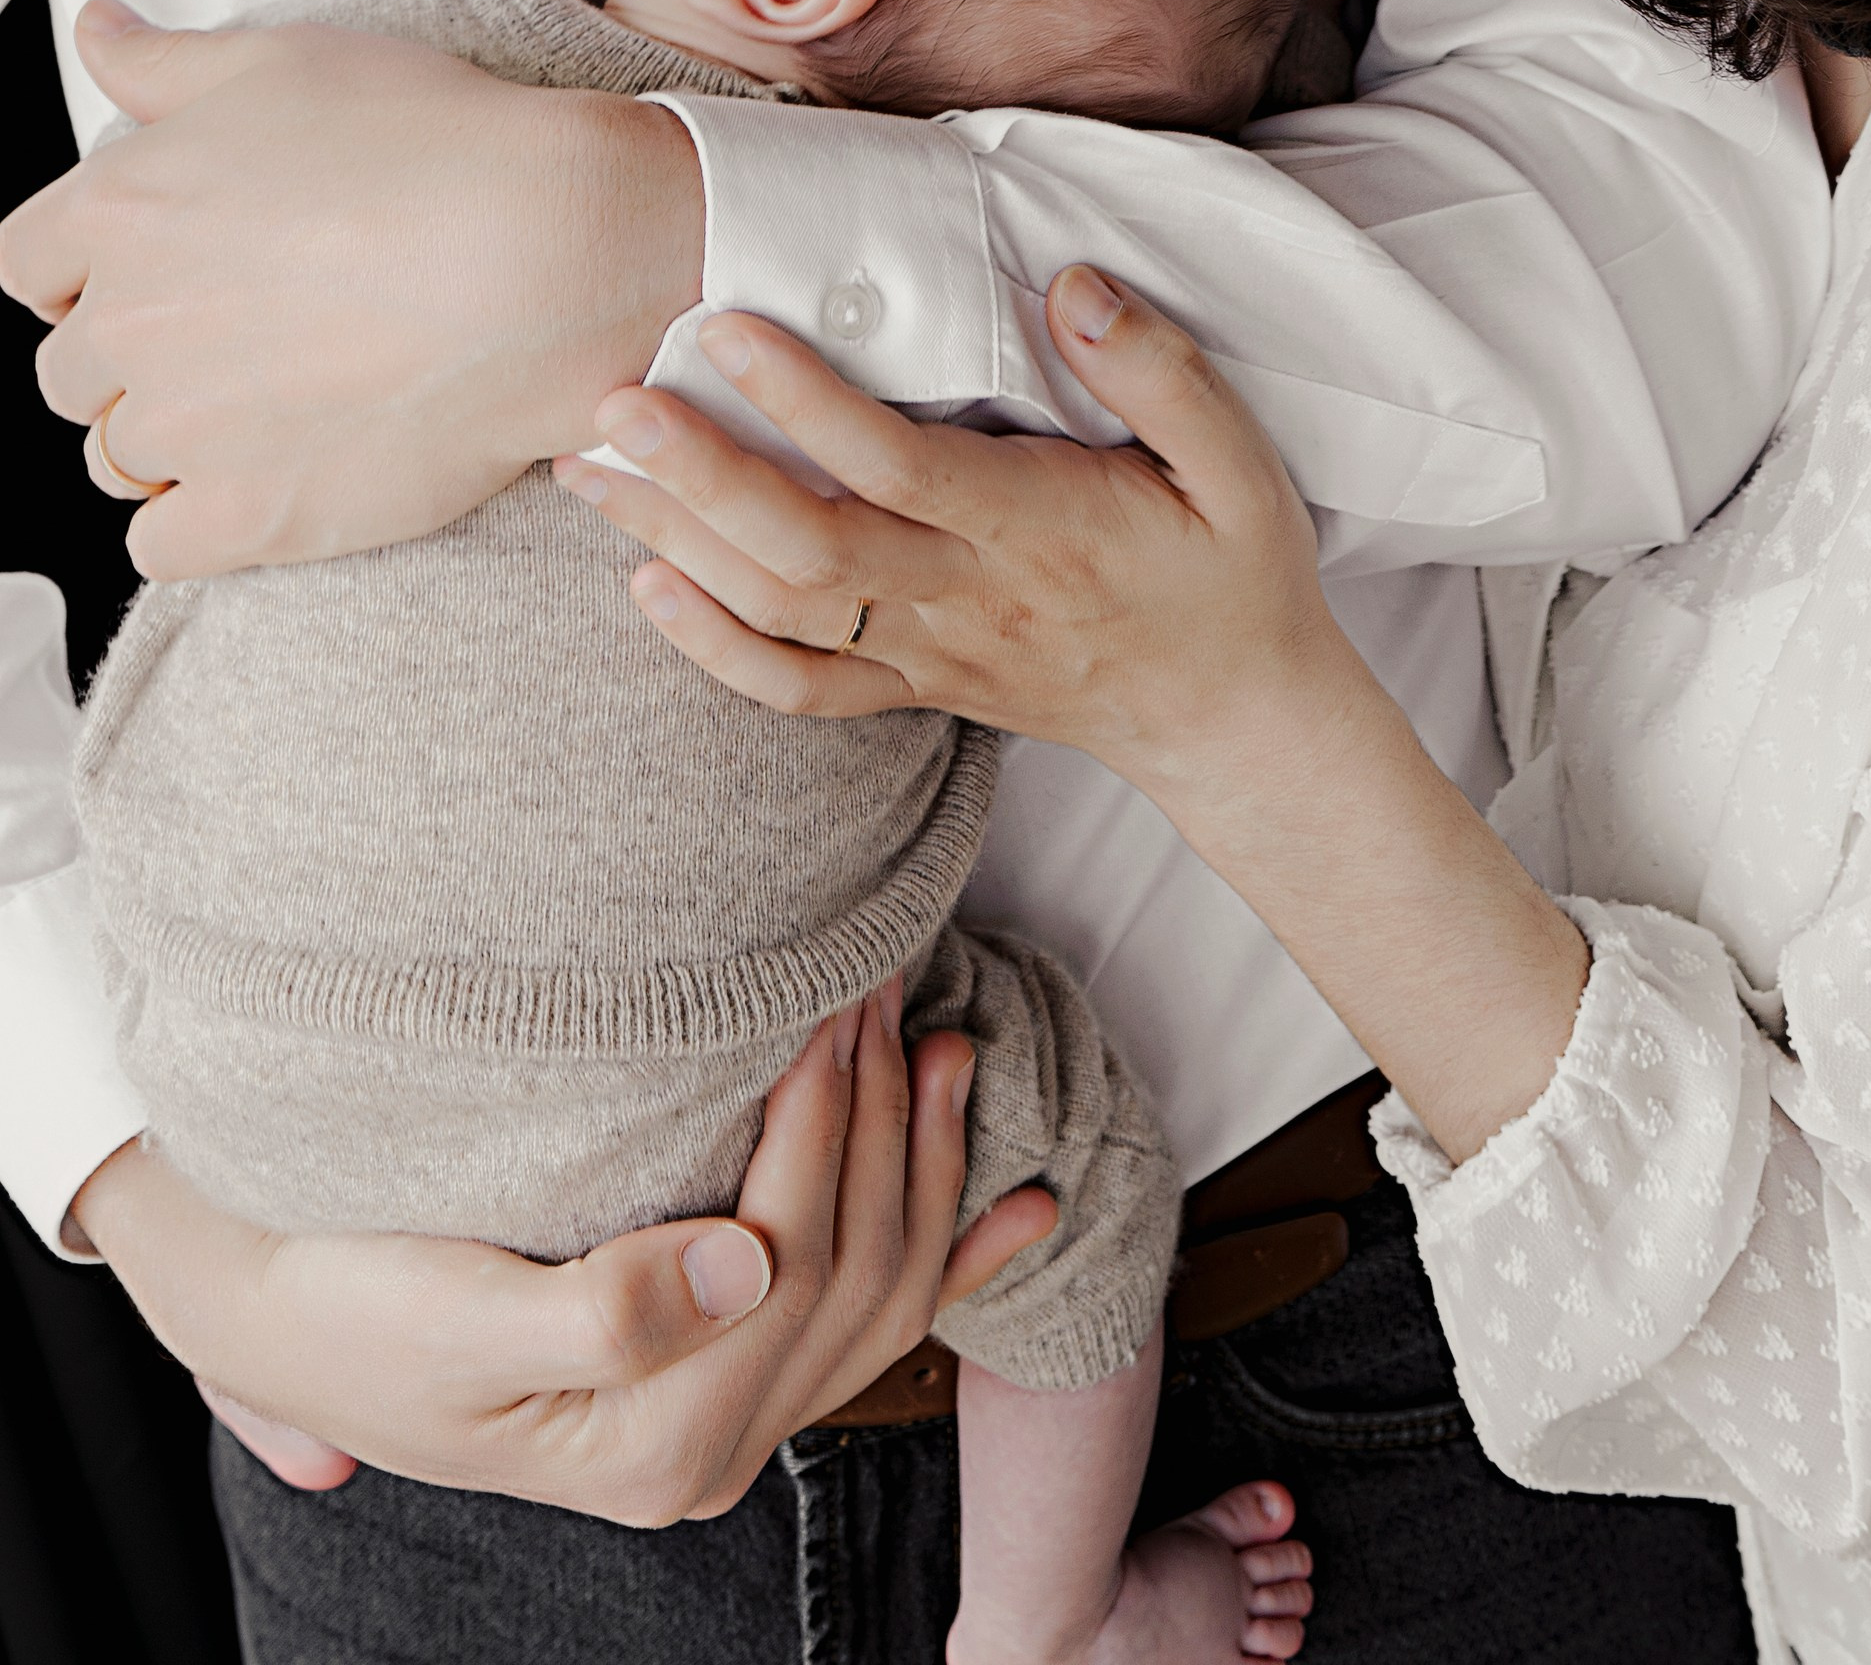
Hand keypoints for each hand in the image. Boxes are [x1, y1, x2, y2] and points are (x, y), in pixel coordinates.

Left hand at [1, 0, 704, 575]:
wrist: (547, 252)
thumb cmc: (431, 141)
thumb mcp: (285, 61)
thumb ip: (165, 60)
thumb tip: (97, 31)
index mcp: (122, 207)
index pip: (27, 265)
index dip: (78, 272)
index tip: (141, 273)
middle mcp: (131, 322)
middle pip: (68, 369)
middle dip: (130, 355)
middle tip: (231, 332)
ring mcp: (184, 429)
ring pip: (113, 458)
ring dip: (166, 438)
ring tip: (261, 403)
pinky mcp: (249, 514)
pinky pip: (158, 547)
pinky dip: (192, 524)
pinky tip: (260, 477)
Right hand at [77, 994, 1057, 1523]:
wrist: (284, 1312)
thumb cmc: (354, 1299)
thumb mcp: (454, 1314)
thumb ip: (603, 1311)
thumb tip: (744, 1266)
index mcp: (650, 1444)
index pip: (790, 1260)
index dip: (826, 1119)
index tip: (838, 993)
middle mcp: (705, 1452)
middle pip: (849, 1268)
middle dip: (883, 1117)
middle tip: (889, 980)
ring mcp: (725, 1422)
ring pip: (877, 1288)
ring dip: (928, 1163)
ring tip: (947, 1039)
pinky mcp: (724, 1377)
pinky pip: (870, 1322)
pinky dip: (958, 1258)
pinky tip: (1025, 1203)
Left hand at [572, 279, 1592, 1164]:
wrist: (1236, 722)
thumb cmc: (1233, 571)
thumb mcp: (1239, 462)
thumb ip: (1157, 370)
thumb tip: (1071, 286)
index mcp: (1039, 529)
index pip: (898, 465)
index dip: (804, 400)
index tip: (727, 327)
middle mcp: (967, 599)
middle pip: (808, 546)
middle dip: (700, 475)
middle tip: (612, 401)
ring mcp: (932, 654)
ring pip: (781, 613)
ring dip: (675, 543)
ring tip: (587, 471)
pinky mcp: (916, 688)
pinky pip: (796, 688)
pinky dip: (711, 648)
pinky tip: (647, 586)